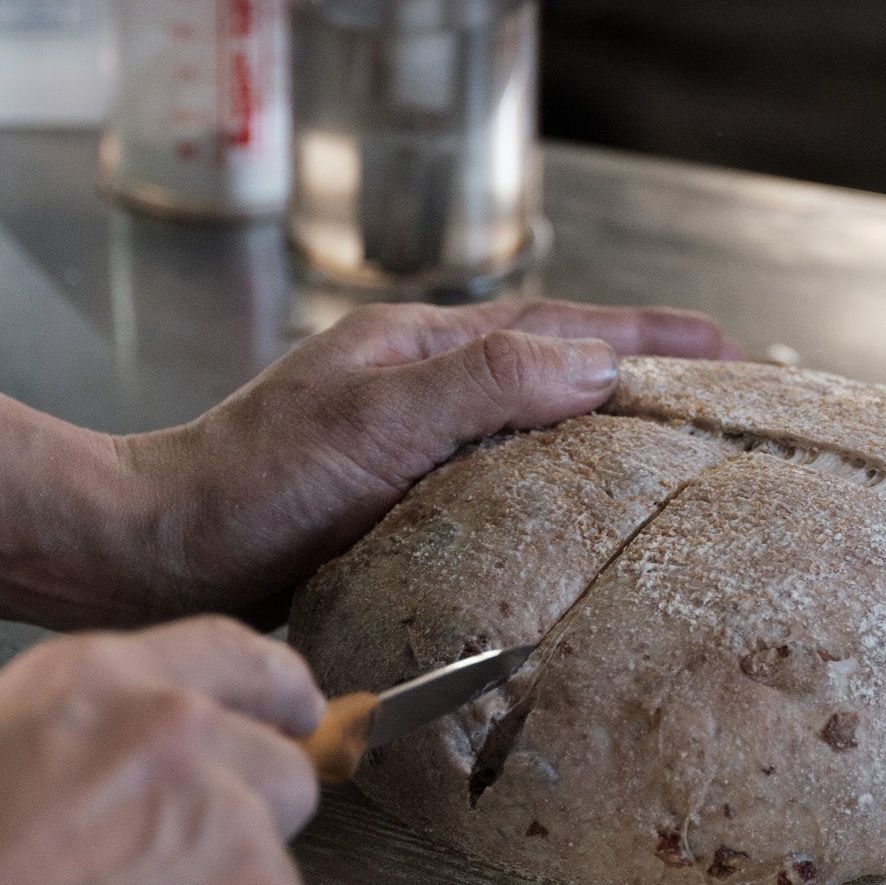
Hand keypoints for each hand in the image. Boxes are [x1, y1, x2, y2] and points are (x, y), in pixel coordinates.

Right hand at [0, 617, 365, 884]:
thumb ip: (80, 745)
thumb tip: (121, 788)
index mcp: (108, 678)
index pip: (238, 655)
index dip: (282, 694)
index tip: (301, 716)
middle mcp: (186, 732)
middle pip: (284, 774)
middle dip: (244, 835)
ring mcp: (236, 821)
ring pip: (292, 871)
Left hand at [115, 298, 745, 623]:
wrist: (150, 556)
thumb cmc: (248, 486)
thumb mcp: (373, 420)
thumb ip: (484, 384)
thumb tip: (598, 367)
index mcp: (421, 349)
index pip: (567, 328)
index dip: (655, 337)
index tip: (735, 349)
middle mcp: (420, 387)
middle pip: (559, 364)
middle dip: (645, 372)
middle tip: (727, 396)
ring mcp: (405, 444)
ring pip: (531, 423)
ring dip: (604, 427)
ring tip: (673, 450)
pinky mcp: (391, 504)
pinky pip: (498, 482)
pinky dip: (553, 487)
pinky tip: (574, 521)